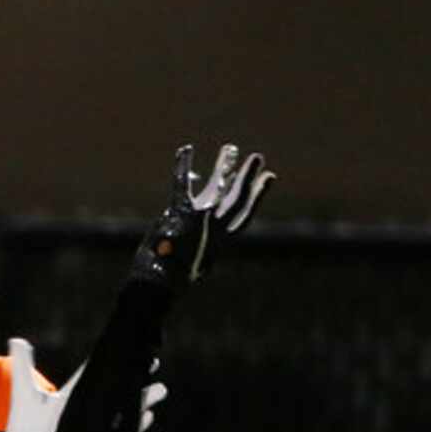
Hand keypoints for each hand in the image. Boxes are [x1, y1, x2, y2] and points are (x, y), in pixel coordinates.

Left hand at [130, 143, 273, 290]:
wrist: (160, 284)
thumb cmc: (173, 277)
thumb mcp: (192, 266)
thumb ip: (200, 259)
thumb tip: (202, 266)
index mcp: (219, 240)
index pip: (243, 215)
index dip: (257, 196)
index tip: (270, 177)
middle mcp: (215, 229)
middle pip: (237, 199)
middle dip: (247, 178)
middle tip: (257, 156)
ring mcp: (200, 220)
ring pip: (217, 189)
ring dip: (225, 166)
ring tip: (231, 147)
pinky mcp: (181, 214)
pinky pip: (183, 185)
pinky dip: (183, 167)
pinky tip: (185, 149)